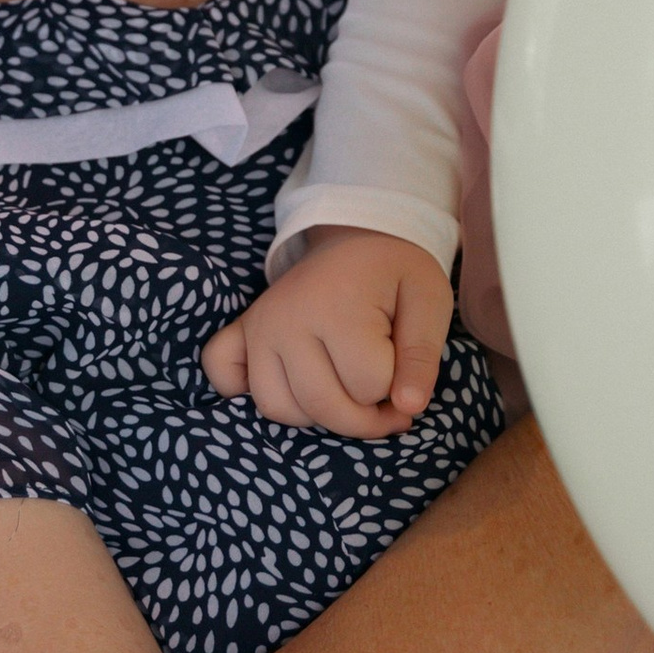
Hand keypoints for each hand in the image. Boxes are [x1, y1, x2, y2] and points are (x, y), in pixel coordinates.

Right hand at [202, 227, 455, 438]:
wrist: (359, 233)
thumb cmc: (397, 271)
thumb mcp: (430, 301)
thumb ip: (422, 357)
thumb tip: (409, 407)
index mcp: (336, 308)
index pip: (369, 386)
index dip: (397, 388)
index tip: (407, 370)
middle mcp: (287, 320)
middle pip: (322, 406)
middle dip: (364, 419)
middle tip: (388, 404)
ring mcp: (259, 326)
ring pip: (278, 408)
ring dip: (316, 415)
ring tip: (344, 393)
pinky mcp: (242, 330)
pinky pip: (223, 376)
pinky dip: (245, 392)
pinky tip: (287, 385)